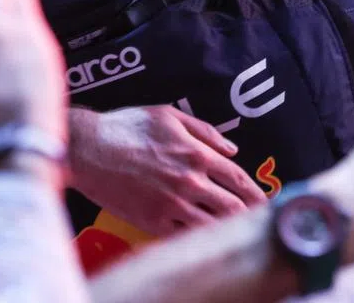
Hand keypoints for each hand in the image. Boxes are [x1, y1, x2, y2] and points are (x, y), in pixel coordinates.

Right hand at [69, 105, 266, 236]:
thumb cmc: (126, 127)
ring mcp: (172, 204)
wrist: (88, 149)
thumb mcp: (168, 116)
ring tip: (237, 234)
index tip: (265, 201)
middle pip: (233, 206)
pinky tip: (204, 238)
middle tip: (259, 222)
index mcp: (196, 154)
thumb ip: (204, 132)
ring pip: (213, 225)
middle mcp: (190, 181)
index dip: (256, 192)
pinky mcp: (153, 222)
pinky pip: (184, 235)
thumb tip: (231, 149)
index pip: (237, 178)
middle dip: (250, 215)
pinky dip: (197, 237)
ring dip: (228, 230)